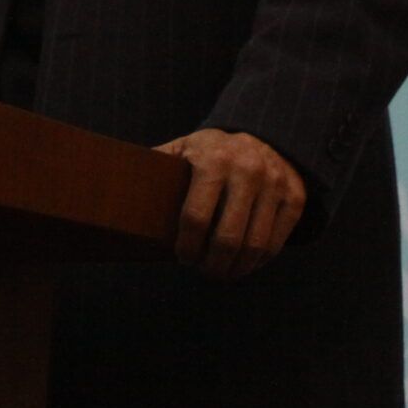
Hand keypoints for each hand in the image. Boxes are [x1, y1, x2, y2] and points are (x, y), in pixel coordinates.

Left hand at [155, 129, 306, 279]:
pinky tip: (244, 264)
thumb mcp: (184, 148)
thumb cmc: (213, 151)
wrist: (267, 134)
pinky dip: (258, 262)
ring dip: (235, 270)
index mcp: (214, 159)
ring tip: (221, 273)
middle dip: (211, 265)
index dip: (186, 247)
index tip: (182, 257)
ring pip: (255, 246)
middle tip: (202, 270)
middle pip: (227, 239)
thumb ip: (156, 164)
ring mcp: (275, 184)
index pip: (196, 218)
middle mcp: (248, 169)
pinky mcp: (295, 198)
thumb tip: (112, 183)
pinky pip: (276, 243)